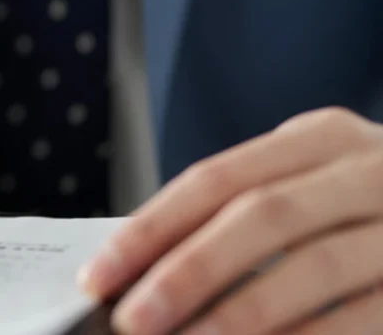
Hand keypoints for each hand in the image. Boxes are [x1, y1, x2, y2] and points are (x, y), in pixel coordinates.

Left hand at [77, 107, 382, 333]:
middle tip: (135, 321)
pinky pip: (364, 314)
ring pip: (313, 266)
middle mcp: (369, 167)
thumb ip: (242, 216)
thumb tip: (142, 273)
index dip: (151, 228)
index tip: (100, 276)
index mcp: (319, 139)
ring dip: (240, 314)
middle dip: (188, 272)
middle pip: (260, 215)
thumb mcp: (312, 189)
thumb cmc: (369, 211)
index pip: (215, 178)